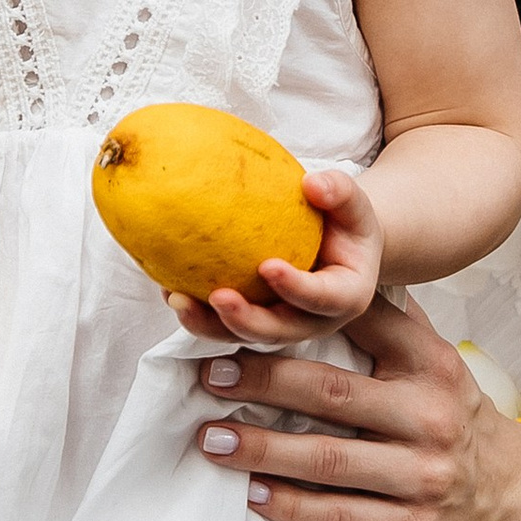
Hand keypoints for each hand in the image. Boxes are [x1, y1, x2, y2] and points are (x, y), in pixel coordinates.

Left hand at [181, 165, 382, 349]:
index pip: (323, 298)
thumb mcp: (352, 204)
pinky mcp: (254, 322)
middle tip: (217, 298)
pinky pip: (222, 324)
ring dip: (208, 324)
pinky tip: (168, 289)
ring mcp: (281, 325)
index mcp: (346, 296)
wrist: (335, 243)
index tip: (268, 266)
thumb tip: (312, 183)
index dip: (296, 288)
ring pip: (243, 336)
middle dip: (245, 320)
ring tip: (177, 299)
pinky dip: (196, 311)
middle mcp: (313, 321)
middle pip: (279, 331)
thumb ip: (340, 192)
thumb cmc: (343, 219)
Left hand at [191, 292, 520, 520]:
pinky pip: (343, 516)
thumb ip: (389, 324)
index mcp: (432, 364)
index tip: (244, 306)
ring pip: (328, 459)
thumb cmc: (459, 417)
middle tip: (209, 375)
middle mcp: (429, 414)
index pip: (362, 327)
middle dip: (263, 381)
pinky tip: (254, 495)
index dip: (301, 314)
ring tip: (212, 439)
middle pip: (332, 393)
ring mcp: (423, 474)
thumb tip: (326, 267)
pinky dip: (293, 507)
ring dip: (262, 449)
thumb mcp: (438, 361)